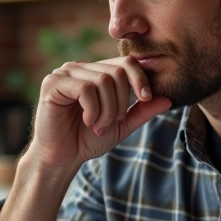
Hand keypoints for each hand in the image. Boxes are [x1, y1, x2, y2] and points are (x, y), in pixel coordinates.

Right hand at [0, 57, 171, 220]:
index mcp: (96, 73)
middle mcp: (80, 68)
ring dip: (107, 110)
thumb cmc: (87, 140)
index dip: (140, 78)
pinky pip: (85, 88)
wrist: (62, 158)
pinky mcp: (52, 83)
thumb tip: (168, 99)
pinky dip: (92, 109)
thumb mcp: (121, 125)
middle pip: (117, 72)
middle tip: (110, 123)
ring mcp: (65, 73)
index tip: (146, 99)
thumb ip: (142, 111)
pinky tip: (87, 121)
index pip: (125, 62)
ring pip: (103, 80)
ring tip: (98, 126)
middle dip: (121, 102)